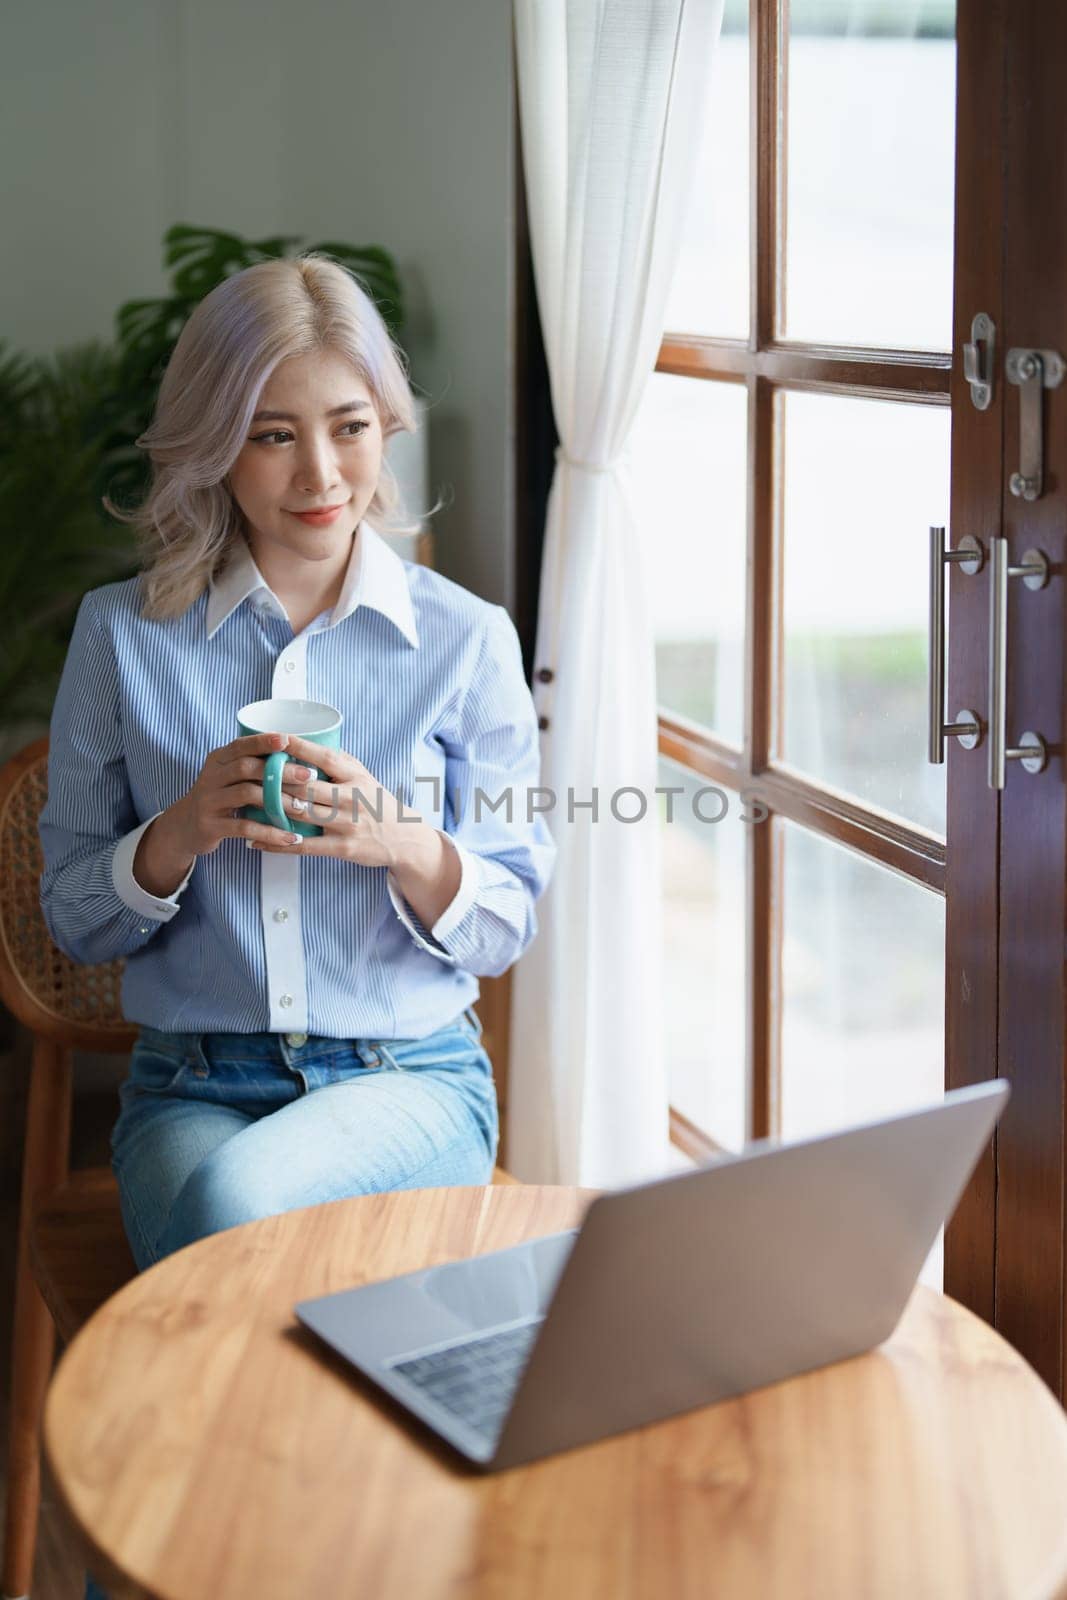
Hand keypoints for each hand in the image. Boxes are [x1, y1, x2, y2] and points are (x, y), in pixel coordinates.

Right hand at [166, 732, 299, 857]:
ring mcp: (208, 801)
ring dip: (278, 800)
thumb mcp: (229, 777)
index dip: (264, 741)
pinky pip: (243, 827)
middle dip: (280, 771)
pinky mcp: (210, 825)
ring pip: (246, 794)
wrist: (185, 827)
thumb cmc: (220, 798)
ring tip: (303, 807)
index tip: (289, 740)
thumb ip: (253, 767)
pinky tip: (290, 837)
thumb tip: (299, 758)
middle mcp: (211, 776)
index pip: (241, 745)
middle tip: (309, 776)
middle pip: (246, 767)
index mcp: (218, 760)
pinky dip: (269, 832)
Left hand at [246, 736, 427, 866]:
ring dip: (271, 807)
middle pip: (306, 786)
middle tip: (249, 771)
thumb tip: (301, 742)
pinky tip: (256, 840)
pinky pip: (304, 846)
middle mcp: (352, 799)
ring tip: (246, 801)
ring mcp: (346, 824)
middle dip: (276, 779)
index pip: (325, 758)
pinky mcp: (341, 848)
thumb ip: (337, 762)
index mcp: (356, 777)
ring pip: (301, 813)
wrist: (403, 838)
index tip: (276, 738)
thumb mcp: (363, 776)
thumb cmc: (376, 802)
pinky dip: (277, 843)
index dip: (300, 748)